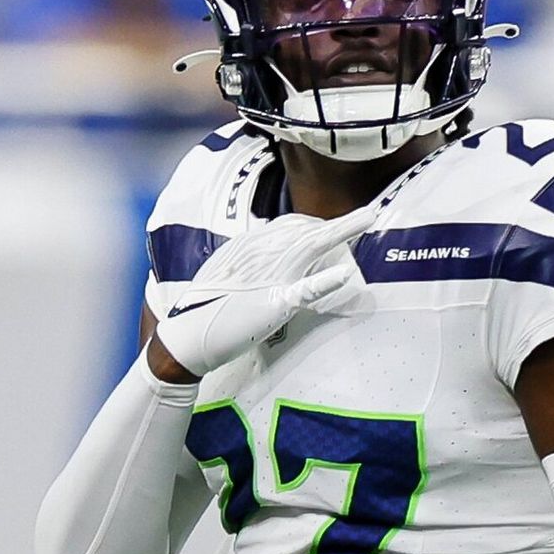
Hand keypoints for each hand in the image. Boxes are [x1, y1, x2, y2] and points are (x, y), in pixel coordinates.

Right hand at [149, 205, 372, 379]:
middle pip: (304, 229)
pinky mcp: (274, 302)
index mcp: (247, 246)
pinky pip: (305, 288)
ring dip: (342, 231)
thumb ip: (250, 265)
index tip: (336, 224)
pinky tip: (346, 273)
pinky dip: (327, 280)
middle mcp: (258, 253)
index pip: (288, 225)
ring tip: (367, 219)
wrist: (186, 337)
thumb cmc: (207, 310)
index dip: (316, 223)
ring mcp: (267, 276)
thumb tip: (271, 258)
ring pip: (310, 245)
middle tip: (364, 217)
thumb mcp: (227, 276)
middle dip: (336, 222)